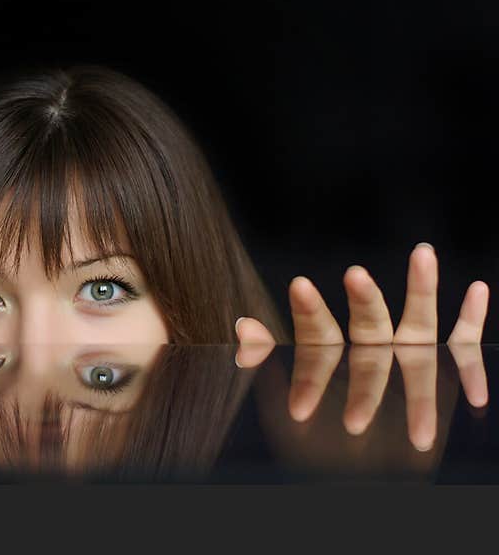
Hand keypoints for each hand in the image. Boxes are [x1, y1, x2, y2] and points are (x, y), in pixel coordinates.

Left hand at [232, 243, 489, 449]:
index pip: (316, 331)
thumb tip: (247, 329)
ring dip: (422, 289)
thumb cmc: (308, 438)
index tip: (302, 289)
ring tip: (423, 252)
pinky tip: (479, 290)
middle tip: (355, 273)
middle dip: (363, 301)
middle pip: (368, 323)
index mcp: (326, 356)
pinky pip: (458, 343)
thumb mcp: (277, 405)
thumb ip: (263, 361)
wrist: (348, 469)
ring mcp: (403, 357)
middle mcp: (366, 352)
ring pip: (416, 322)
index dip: (309, 314)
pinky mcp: (437, 368)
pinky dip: (469, 320)